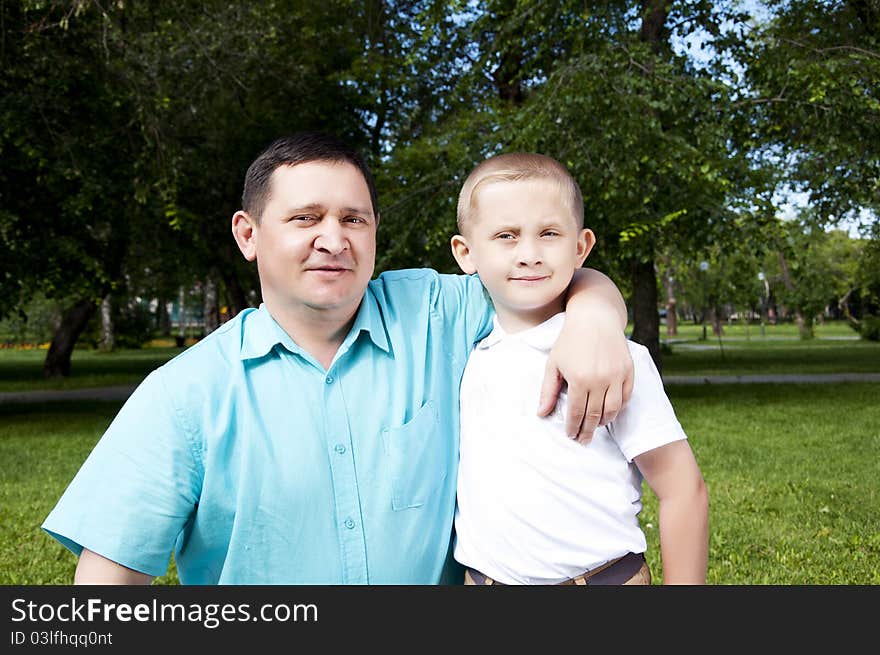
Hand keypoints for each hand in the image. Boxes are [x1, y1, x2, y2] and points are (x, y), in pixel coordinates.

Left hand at [538, 314, 633, 442]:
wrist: (595, 318)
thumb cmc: (569, 340)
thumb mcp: (553, 364)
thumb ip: (548, 391)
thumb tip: (542, 414)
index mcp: (580, 379)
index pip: (577, 413)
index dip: (573, 427)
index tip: (570, 436)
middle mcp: (600, 380)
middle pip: (595, 416)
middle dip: (588, 431)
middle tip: (583, 440)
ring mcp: (617, 376)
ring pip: (613, 410)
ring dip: (603, 421)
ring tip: (595, 426)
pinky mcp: (629, 370)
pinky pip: (626, 397)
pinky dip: (618, 408)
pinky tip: (609, 411)